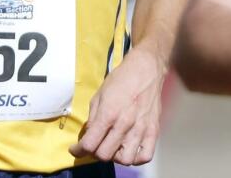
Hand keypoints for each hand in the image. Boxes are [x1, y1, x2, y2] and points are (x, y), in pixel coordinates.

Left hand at [70, 47, 164, 165]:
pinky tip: (129, 148)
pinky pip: (145, 156)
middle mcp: (124, 124)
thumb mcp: (99, 95)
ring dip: (115, 157)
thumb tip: (89, 135)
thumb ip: (93, 118)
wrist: (145, 69)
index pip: (89, 144)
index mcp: (108, 113)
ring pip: (124, 160)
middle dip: (95, 153)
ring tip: (113, 146)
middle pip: (105, 155)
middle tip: (95, 145)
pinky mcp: (153, 130)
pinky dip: (135, 158)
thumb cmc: (121, 79)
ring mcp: (140, 129)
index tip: (76, 149)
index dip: (78, 150)